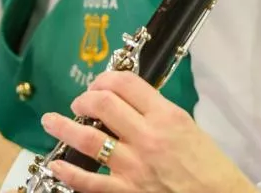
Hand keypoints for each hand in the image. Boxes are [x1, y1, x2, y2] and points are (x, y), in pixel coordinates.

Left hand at [39, 71, 253, 192]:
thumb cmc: (209, 168)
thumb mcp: (188, 129)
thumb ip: (158, 114)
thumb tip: (129, 104)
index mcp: (167, 116)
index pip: (127, 84)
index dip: (106, 78)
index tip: (99, 83)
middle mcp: (147, 137)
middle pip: (103, 104)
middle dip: (85, 99)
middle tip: (80, 102)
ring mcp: (133, 166)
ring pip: (88, 139)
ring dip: (64, 127)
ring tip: (51, 121)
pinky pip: (89, 181)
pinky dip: (68, 172)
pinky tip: (57, 164)